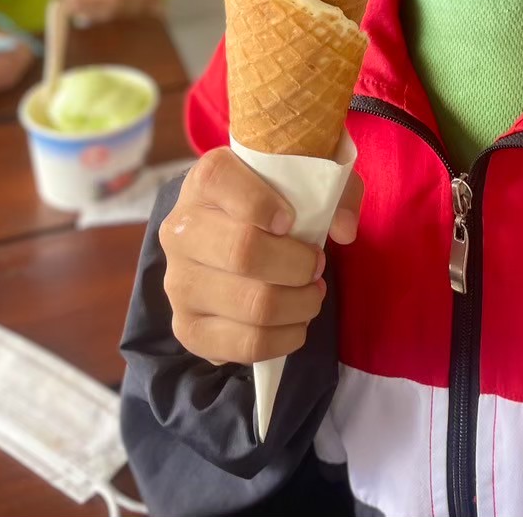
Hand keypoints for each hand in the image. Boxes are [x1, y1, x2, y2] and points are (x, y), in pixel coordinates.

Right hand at [161, 149, 328, 364]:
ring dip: (299, 304)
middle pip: (243, 251)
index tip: (291, 220)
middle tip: (317, 265)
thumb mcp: (309, 177)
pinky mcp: (188, 329)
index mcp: (205, 181)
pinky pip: (245, 345)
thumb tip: (343, 230)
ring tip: (311, 295)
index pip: (220, 181)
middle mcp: (181, 230)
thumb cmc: (276, 201)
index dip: (262, 203)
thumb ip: (335, 190)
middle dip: (298, 264)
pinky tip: (295, 322)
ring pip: (252, 304)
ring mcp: (179, 283)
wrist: (236, 237)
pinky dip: (284, 338)